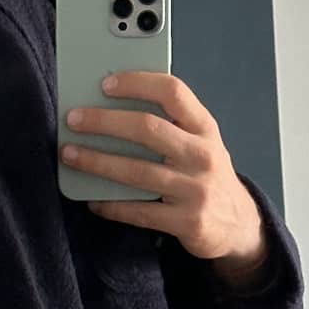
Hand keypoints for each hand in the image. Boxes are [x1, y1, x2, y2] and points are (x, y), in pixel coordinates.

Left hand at [60, 72, 267, 283]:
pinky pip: (139, 212)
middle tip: (74, 119)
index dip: (137, 83)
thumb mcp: (201, 143)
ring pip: (137, 171)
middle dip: (104, 121)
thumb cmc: (206, 176)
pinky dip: (110, 205)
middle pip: (148, 128)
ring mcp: (196, 190)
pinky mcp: (187, 222)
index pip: (173, 92)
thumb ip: (169, 124)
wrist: (239, 225)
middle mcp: (203, 155)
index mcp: (205, 128)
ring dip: (97, 161)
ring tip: (69, 154)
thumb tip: (110, 106)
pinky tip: (91, 199)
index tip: (106, 83)